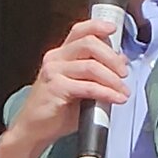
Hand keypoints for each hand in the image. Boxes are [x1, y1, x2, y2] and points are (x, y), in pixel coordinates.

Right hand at [0, 19, 129, 157]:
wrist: (33, 130)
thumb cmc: (56, 110)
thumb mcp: (78, 86)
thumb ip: (95, 73)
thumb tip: (120, 62)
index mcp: (60, 54)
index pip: (79, 31)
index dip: (97, 27)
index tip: (113, 30)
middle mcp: (55, 58)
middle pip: (89, 44)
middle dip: (112, 57)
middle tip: (124, 72)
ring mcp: (54, 72)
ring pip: (91, 66)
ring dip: (112, 79)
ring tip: (123, 90)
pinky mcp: (56, 88)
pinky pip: (88, 87)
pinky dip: (106, 93)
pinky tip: (116, 99)